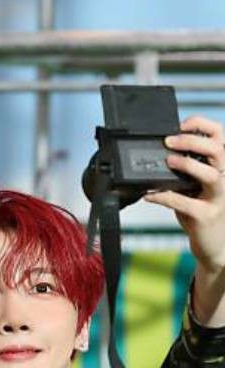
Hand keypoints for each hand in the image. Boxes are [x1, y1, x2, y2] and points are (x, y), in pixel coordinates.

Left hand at [144, 116, 224, 270]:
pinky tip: (150, 195)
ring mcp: (217, 197)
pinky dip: (165, 197)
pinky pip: (185, 203)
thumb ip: (183, 171)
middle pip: (218, 150)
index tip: (181, 124)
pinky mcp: (206, 215)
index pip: (220, 136)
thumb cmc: (200, 210)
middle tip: (169, 141)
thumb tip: (158, 155)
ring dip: (187, 165)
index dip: (203, 125)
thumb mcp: (193, 186)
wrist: (213, 243)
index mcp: (220, 167)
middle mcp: (224, 178)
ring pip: (210, 174)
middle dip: (193, 141)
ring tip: (168, 161)